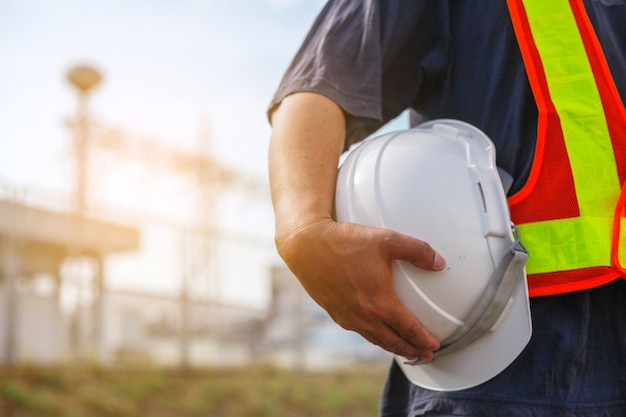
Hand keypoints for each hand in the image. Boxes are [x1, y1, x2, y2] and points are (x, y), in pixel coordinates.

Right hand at [276, 218, 445, 361]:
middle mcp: (364, 316)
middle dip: (412, 350)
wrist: (306, 246)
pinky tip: (378, 333)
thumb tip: (439, 263)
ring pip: (376, 340)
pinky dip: (375, 338)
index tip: (435, 346)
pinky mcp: (336, 314)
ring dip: (394, 347)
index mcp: (379, 302)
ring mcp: (348, 317)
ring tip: (406, 350)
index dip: (424, 340)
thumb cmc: (345, 241)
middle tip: (426, 354)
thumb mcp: (386, 239)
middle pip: (394, 341)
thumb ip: (417, 250)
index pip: (408, 329)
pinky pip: (361, 332)